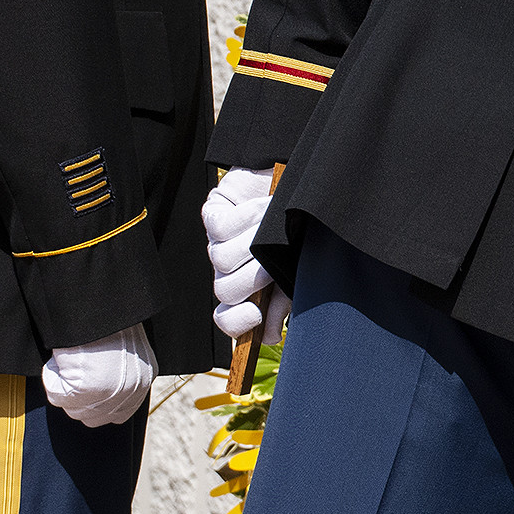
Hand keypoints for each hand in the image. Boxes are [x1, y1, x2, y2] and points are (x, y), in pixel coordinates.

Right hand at [42, 325, 155, 425]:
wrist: (99, 304)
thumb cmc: (106, 322)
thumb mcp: (123, 353)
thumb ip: (117, 377)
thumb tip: (96, 397)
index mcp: (144, 379)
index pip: (117, 415)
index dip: (94, 405)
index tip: (83, 388)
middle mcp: (131, 391)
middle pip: (91, 418)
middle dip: (76, 397)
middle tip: (75, 368)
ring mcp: (109, 393)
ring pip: (72, 409)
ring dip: (64, 384)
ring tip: (72, 358)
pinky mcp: (85, 389)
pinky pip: (56, 395)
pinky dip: (52, 376)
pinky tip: (63, 358)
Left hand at [204, 165, 287, 340]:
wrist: (296, 177)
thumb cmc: (300, 227)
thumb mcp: (299, 267)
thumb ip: (285, 300)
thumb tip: (271, 336)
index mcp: (249, 286)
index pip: (229, 319)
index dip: (236, 323)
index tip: (255, 315)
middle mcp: (230, 268)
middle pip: (225, 291)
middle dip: (253, 276)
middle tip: (274, 260)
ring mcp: (219, 242)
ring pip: (219, 260)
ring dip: (251, 240)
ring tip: (271, 225)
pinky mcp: (214, 214)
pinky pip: (219, 227)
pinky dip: (244, 216)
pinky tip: (262, 207)